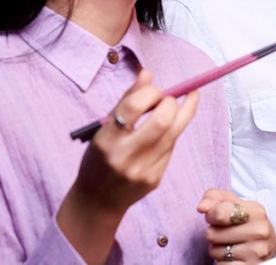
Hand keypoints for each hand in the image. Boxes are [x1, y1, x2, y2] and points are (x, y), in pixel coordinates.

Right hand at [57, 68, 199, 261]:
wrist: (97, 201)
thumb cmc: (99, 158)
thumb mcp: (102, 129)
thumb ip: (126, 101)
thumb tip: (148, 73)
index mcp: (107, 139)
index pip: (134, 106)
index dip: (151, 92)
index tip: (154, 91)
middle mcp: (125, 156)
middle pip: (163, 120)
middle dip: (171, 102)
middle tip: (168, 99)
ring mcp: (142, 170)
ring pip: (174, 133)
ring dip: (179, 114)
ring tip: (174, 105)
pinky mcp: (155, 179)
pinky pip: (171, 148)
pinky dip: (171, 134)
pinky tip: (165, 131)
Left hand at [199, 190, 275, 263]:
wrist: (267, 247)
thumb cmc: (244, 223)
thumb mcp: (234, 204)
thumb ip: (215, 197)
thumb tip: (202, 207)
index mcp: (256, 211)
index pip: (219, 213)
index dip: (211, 215)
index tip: (215, 217)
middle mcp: (259, 231)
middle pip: (212, 234)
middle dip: (214, 235)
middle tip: (227, 234)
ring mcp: (257, 252)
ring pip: (215, 251)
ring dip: (218, 250)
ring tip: (232, 246)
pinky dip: (222, 263)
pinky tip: (234, 258)